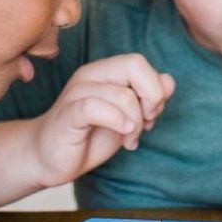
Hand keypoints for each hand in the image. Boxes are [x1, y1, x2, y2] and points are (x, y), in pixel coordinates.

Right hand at [31, 53, 175, 186]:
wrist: (51, 159)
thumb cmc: (89, 136)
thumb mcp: (127, 117)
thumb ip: (148, 98)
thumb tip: (169, 81)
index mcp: (105, 72)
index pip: (139, 62)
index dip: (155, 88)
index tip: (151, 115)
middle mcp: (90, 76)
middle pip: (134, 65)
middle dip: (151, 97)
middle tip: (147, 122)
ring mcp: (77, 93)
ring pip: (122, 94)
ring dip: (135, 123)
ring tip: (130, 139)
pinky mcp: (68, 114)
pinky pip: (96, 107)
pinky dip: (118, 122)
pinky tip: (123, 136)